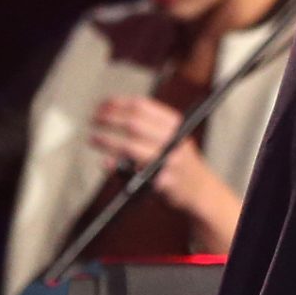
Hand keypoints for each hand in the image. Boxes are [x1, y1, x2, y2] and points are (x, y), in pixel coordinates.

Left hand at [88, 95, 232, 225]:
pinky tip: (107, 163)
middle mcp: (173, 139)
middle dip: (109, 120)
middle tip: (94, 120)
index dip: (118, 104)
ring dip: (108, 141)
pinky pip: (133, 171)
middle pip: (134, 123)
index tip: (102, 104)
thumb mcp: (173, 137)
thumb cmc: (180, 162)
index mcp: (175, 124)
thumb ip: (148, 126)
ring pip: (130, 146)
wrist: (202, 190)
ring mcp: (169, 160)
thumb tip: (111, 114)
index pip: (142, 106)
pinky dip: (117, 166)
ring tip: (94, 138)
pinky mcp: (162, 179)